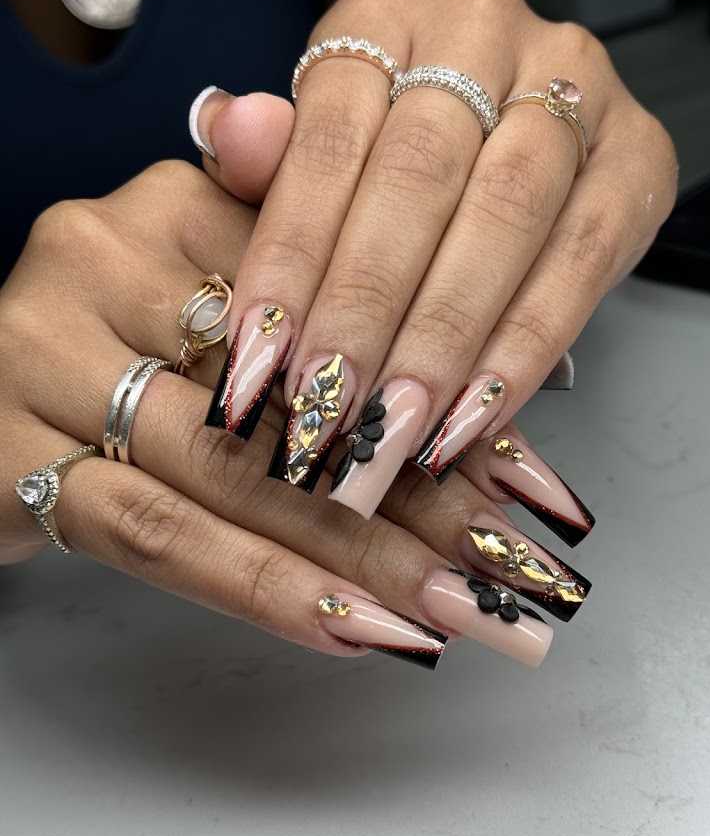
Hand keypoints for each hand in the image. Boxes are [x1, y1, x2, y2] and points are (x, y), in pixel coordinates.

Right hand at [1, 158, 583, 668]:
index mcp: (183, 203)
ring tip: (456, 615)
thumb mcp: (223, 290)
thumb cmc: (124, 341)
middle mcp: (108, 260)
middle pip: (297, 394)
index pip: (344, 310)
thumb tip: (492, 387)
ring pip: (236, 471)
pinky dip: (257, 586)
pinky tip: (349, 632)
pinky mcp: (10, 455)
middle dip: (421, 495)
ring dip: (360, 556)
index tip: (530, 489)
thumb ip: (347, 312)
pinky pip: (149, 532)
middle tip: (515, 569)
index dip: (444, 404)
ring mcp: (48, 356)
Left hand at [194, 0, 676, 524]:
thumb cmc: (396, 144)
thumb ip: (276, 155)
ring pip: (504, 218)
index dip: (292, 257)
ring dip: (444, 339)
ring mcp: (573, 84)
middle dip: (367, 311)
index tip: (260, 359)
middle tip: (327, 410)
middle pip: (418, 179)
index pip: (326, 139)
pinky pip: (582, 260)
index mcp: (386, 13)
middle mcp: (483, 29)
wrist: (512, 116)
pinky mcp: (637, 152)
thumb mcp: (322, 146)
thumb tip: (229, 134)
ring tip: (393, 429)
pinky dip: (524, 348)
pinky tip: (473, 414)